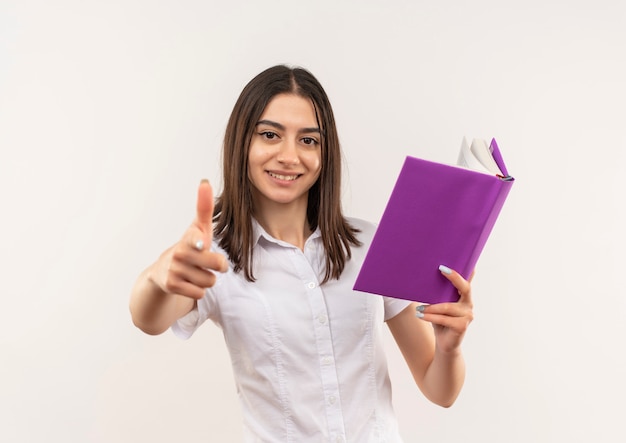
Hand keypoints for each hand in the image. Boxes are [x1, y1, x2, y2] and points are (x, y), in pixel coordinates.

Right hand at [150, 180, 227, 298]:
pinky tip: (189, 282)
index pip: (195, 239)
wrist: (163, 271)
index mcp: (189, 238)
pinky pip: (200, 293)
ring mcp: (174, 270)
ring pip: (210, 281)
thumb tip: (204, 182)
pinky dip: (199, 290)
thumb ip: (204, 208)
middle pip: (217, 264)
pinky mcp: (171, 286)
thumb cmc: (190, 246)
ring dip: (207, 279)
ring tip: (196, 272)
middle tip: (208, 262)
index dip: (199, 241)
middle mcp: (179, 253)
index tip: (201, 243)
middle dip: (218, 266)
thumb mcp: (198, 228)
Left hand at [416, 266, 473, 353]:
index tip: (460, 260)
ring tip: (418, 307)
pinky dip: (430, 316)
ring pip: (447, 307)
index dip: (467, 270)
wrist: (444, 342)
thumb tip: (424, 277)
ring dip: (431, 307)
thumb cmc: (440, 320)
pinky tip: (420, 315)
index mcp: (464, 297)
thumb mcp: (438, 304)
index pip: (467, 281)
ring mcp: (468, 316)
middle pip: (465, 287)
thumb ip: (438, 293)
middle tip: (441, 269)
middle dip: (454, 277)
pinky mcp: (462, 326)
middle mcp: (469, 304)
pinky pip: (444, 318)